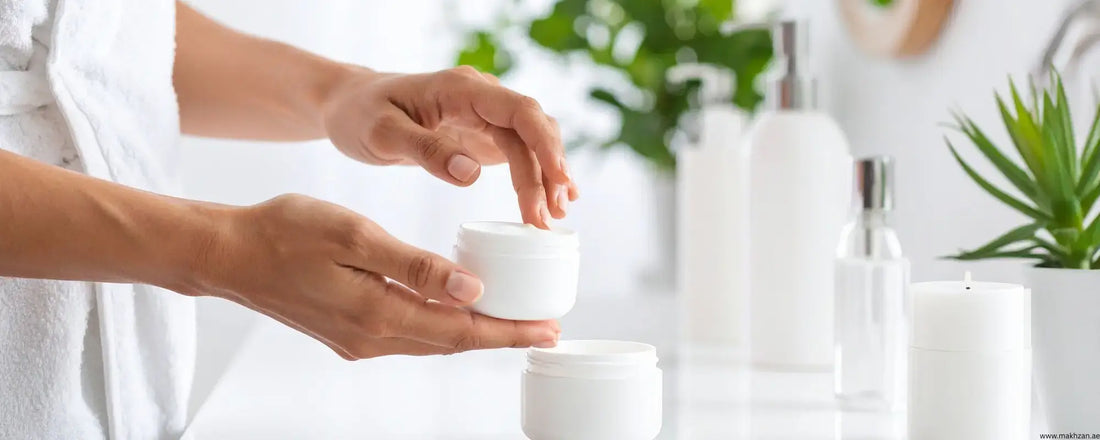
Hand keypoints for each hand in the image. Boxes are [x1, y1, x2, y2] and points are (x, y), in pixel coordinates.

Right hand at [200, 194, 560, 358]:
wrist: (227, 255)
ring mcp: (357, 341)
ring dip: (472, 333)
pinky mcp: (347, 333)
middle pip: (452, 344)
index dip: (508, 332)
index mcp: (378, 315)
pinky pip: (408, 335)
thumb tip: (471, 290)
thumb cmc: (286, 232)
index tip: (547, 331)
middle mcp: (372, 338)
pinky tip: (454, 309)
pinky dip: (439, 326)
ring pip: (431, 341)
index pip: (461, 332)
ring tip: (511, 320)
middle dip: (501, 336)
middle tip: (544, 329)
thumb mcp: (356, 236)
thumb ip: (415, 266)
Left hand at [322, 66, 578, 228]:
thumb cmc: (361, 114)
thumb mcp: (382, 133)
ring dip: (547, 179)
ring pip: (532, 143)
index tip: (557, 180)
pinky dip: (539, 175)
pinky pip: (521, 152)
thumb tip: (472, 174)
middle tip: (546, 220)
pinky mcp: (483, 135)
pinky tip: (555, 200)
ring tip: (551, 219)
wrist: (351, 104)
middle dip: (547, 174)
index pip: (520, 111)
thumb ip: (426, 150)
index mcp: (462, 89)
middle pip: (532, 131)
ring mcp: (486, 116)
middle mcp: (482, 97)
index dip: (544, 145)